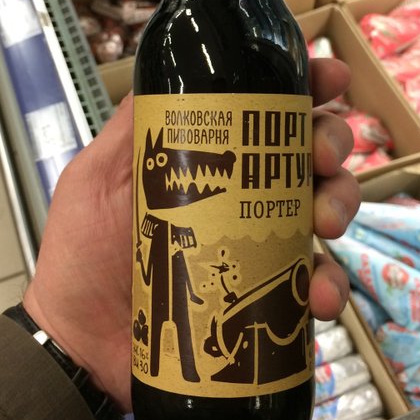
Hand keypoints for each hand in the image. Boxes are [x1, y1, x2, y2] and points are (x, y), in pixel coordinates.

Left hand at [23, 58, 359, 412]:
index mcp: (209, 160)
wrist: (80, 345)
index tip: (329, 77)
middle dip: (331, 143)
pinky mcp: (267, 299)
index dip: (304, 87)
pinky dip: (329, 286)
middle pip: (306, 153)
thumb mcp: (97, 178)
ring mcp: (259, 246)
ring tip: (325, 224)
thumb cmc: (82, 255)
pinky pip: (313, 285)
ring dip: (340, 206)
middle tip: (322, 158)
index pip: (264, 112)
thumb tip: (166, 73)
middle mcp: (243, 196)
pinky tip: (319, 295)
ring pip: (323, 209)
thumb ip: (132, 129)